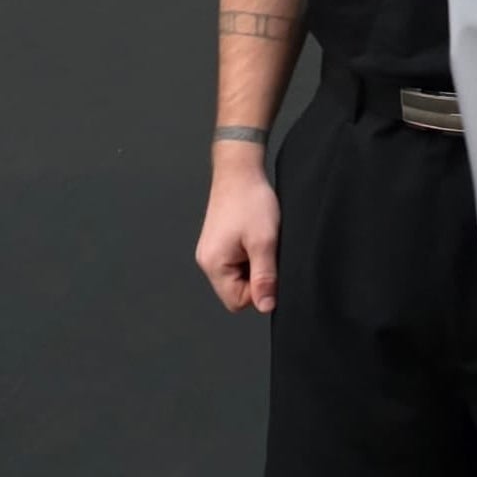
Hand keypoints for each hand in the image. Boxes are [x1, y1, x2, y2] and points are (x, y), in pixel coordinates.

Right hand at [194, 164, 278, 313]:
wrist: (240, 170)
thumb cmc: (251, 201)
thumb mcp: (264, 242)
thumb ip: (264, 277)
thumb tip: (266, 306)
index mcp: (214, 264)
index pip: (237, 302)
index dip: (259, 290)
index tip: (269, 266)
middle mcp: (207, 261)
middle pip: (237, 290)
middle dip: (256, 276)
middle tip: (266, 250)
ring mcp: (211, 251)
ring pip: (238, 276)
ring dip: (254, 263)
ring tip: (260, 240)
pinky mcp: (218, 243)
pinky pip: (236, 262)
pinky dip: (249, 254)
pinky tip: (255, 236)